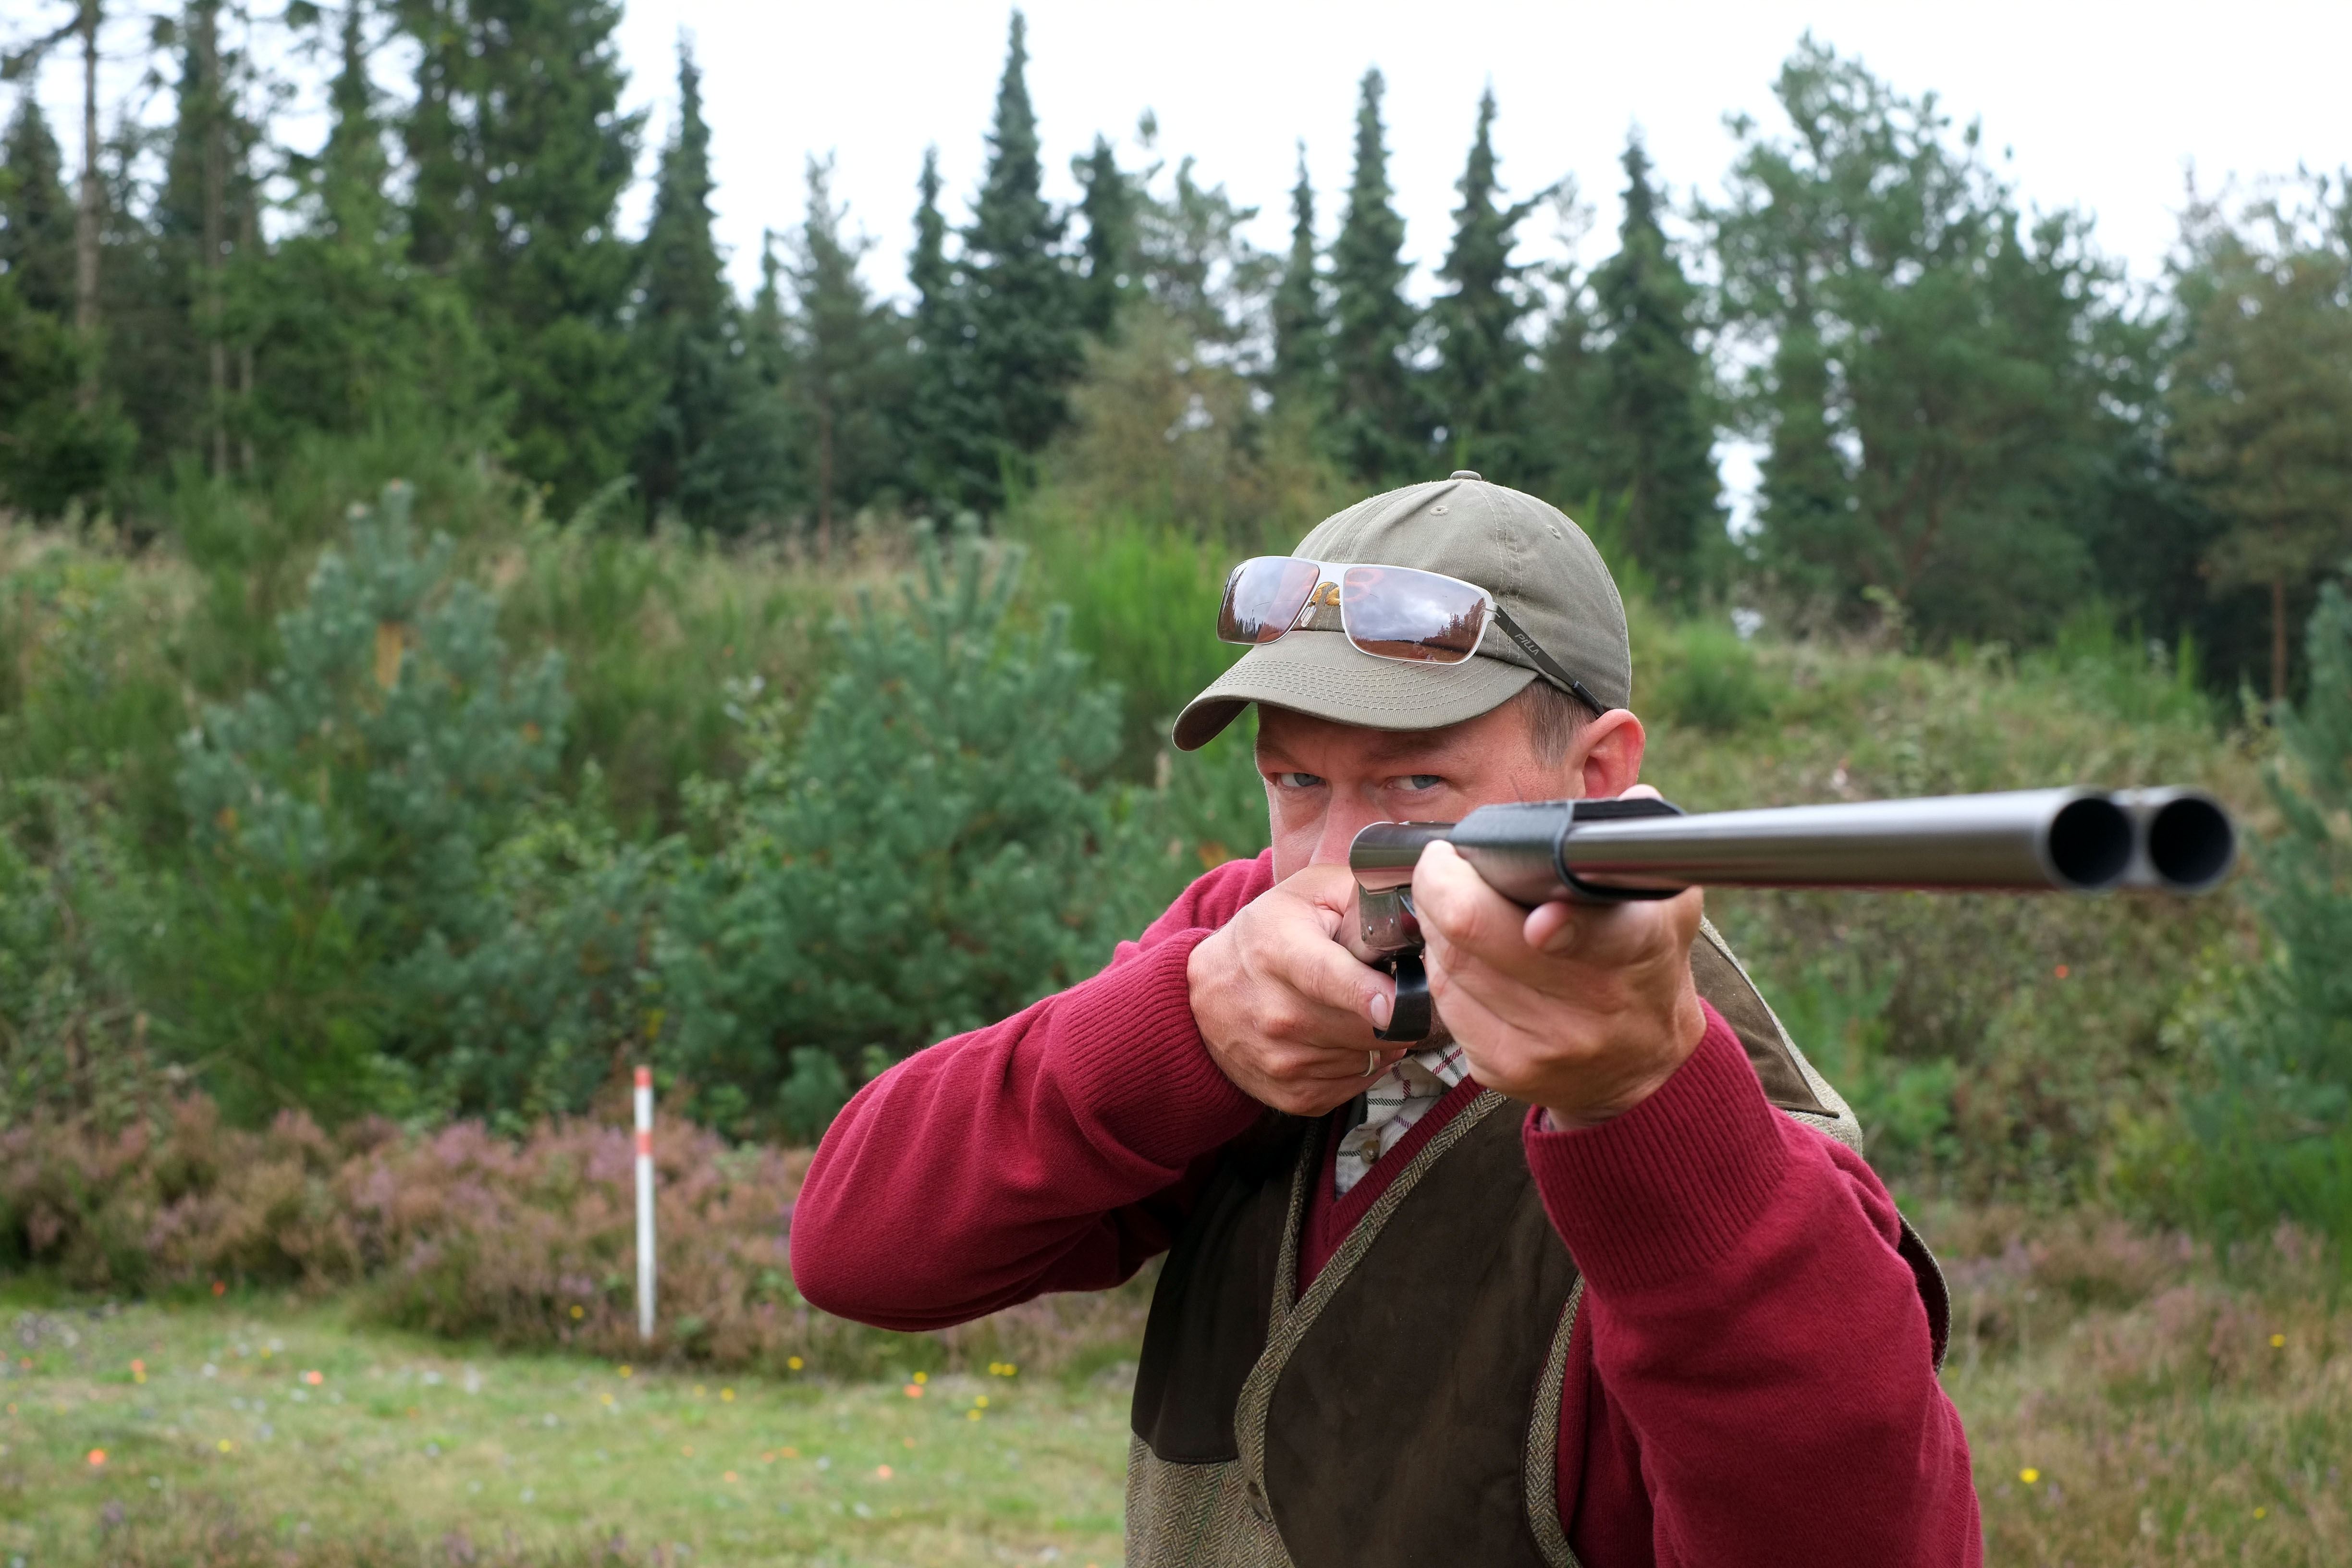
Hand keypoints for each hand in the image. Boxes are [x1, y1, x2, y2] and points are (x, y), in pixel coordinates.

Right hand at [1187, 863, 1412, 1115]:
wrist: (1208, 990)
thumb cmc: (1271, 932)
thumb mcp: (1312, 892)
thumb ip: (1364, 896)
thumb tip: (1415, 917)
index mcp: (1278, 951)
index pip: (1325, 978)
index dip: (1366, 993)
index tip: (1399, 1004)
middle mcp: (1275, 1013)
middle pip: (1364, 1027)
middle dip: (1394, 1011)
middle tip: (1387, 988)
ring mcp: (1280, 1060)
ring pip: (1368, 1058)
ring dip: (1378, 1037)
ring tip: (1356, 1010)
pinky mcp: (1291, 1095)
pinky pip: (1356, 1085)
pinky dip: (1361, 1063)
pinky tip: (1343, 1036)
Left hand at [1410, 840, 1707, 1128]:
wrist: (1644, 1068)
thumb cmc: (1647, 967)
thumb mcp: (1667, 907)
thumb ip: (1639, 849)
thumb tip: (1633, 799)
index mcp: (1635, 954)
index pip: (1597, 936)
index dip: (1562, 925)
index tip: (1536, 915)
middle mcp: (1589, 1009)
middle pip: (1477, 934)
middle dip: (1442, 883)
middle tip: (1443, 861)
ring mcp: (1541, 1046)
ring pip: (1448, 964)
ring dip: (1434, 923)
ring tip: (1450, 900)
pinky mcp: (1500, 1069)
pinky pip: (1444, 1002)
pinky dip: (1440, 966)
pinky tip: (1457, 950)